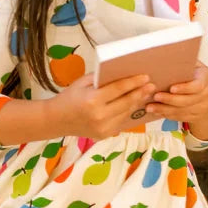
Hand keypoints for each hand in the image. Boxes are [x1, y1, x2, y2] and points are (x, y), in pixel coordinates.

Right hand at [46, 73, 161, 139]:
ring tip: (146, 94)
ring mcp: (103, 128)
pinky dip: (129, 112)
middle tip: (151, 86)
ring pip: (126, 113)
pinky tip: (135, 104)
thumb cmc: (69, 97)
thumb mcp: (83, 82)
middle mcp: (100, 116)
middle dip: (140, 93)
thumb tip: (122, 72)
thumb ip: (101, 78)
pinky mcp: (105, 135)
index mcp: (93, 100)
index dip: (133, 82)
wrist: (56, 120)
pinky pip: (121, 121)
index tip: (145, 77)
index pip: (119, 89)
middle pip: (126, 102)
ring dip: (137, 103)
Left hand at [144, 66, 207, 132]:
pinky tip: (156, 111)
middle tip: (155, 96)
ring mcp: (200, 109)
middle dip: (169, 100)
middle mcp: (205, 97)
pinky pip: (179, 118)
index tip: (171, 88)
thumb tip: (167, 54)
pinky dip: (167, 115)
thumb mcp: (197, 67)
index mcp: (205, 81)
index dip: (184, 88)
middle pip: (186, 101)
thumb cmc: (199, 76)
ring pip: (181, 111)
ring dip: (164, 110)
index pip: (197, 86)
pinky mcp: (194, 117)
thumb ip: (186, 63)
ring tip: (150, 107)